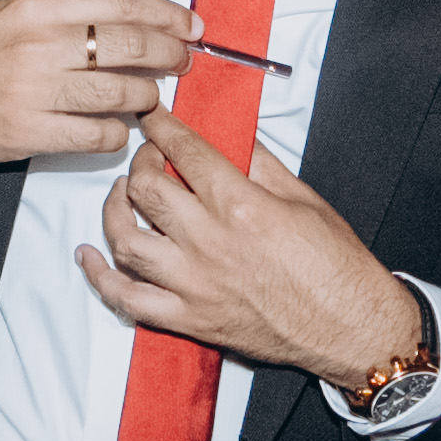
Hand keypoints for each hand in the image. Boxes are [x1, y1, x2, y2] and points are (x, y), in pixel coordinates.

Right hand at [0, 0, 192, 166]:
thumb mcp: (18, 13)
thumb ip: (74, 16)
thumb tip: (142, 25)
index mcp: (38, 5)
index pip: (122, 4)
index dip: (167, 15)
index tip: (192, 26)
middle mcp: (38, 43)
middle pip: (130, 46)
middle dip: (169, 55)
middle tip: (183, 62)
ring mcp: (33, 90)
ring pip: (120, 92)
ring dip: (147, 96)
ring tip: (150, 96)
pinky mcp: (28, 132)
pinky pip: (97, 135)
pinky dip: (118, 133)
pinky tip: (118, 127)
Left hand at [80, 106, 418, 386]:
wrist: (352, 327)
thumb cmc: (336, 267)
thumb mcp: (303, 198)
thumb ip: (258, 163)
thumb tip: (228, 136)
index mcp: (240, 205)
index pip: (183, 151)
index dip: (160, 125)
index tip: (150, 113)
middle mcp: (209, 243)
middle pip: (145, 188)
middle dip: (140, 160)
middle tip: (148, 154)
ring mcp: (194, 284)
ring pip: (126, 239)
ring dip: (115, 209)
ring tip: (123, 194)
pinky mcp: (189, 319)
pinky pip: (127, 299)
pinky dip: (100, 276)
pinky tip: (89, 255)